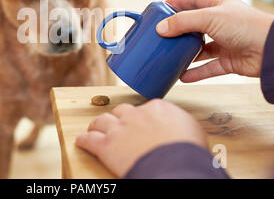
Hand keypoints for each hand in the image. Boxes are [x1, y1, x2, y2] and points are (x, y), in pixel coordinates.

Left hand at [75, 99, 206, 176]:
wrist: (174, 166)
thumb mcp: (192, 129)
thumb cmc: (188, 151)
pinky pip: (89, 140)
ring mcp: (119, 128)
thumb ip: (179, 121)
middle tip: (120, 125)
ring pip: (102, 120)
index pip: (146, 107)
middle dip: (120, 117)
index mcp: (157, 108)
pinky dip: (84, 140)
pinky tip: (81, 141)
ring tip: (96, 128)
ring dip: (99, 125)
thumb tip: (177, 125)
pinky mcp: (106, 145)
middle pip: (122, 111)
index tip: (142, 122)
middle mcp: (135, 114)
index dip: (142, 116)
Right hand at [156, 0, 273, 81]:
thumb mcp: (209, 18)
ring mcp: (225, 43)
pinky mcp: (228, 61)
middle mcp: (221, 23)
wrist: (270, 50)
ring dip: (185, 53)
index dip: (178, 2)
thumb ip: (183, 22)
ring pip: (200, 49)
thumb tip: (161, 28)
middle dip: (179, 30)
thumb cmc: (247, 26)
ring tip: (169, 56)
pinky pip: (208, 68)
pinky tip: (182, 76)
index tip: (162, 7)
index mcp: (219, 6)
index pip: (194, 0)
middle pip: (195, 26)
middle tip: (162, 34)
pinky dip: (196, 72)